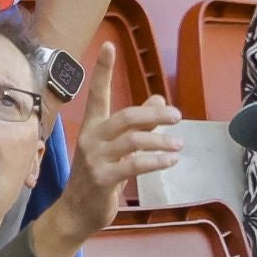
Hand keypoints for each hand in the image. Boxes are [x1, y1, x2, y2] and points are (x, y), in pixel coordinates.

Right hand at [42, 43, 182, 244]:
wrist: (78, 211)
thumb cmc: (99, 176)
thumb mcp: (118, 147)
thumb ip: (137, 124)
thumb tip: (158, 99)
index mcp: (93, 126)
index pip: (97, 93)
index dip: (103, 69)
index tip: (109, 44)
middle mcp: (92, 138)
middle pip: (126, 116)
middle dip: (155, 114)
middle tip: (177, 116)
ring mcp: (96, 159)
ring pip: (133, 140)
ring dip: (161, 141)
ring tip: (179, 144)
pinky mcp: (103, 179)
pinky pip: (134, 165)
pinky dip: (156, 161)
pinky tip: (170, 161)